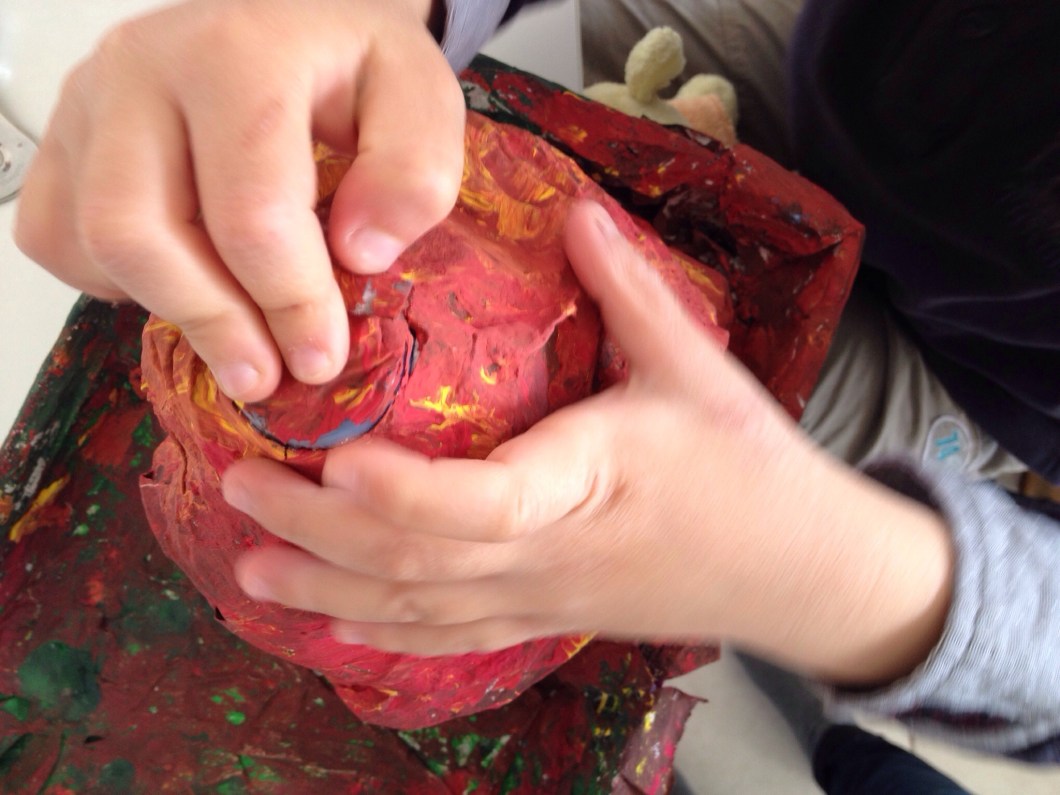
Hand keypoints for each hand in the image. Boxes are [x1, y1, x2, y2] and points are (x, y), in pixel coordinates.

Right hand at [15, 0, 462, 401]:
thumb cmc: (350, 60)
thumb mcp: (419, 95)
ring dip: (167, 308)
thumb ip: (414, 169)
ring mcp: (88, 102)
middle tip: (267, 376)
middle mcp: (140, 69)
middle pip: (138, 230)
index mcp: (238, 56)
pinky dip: (112, 282)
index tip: (321, 357)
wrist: (288, 13)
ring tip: (238, 336)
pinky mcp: (64, 136)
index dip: (287, 300)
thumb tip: (361, 253)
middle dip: (210, 322)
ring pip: (91, 241)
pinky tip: (183, 280)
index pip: (248, 209)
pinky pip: (56, 236)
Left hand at [223, 201, 953, 684]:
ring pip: (421, 610)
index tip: (333, 462)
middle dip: (320, 532)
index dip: (401, 495)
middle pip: (418, 561)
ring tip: (250, 568)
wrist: (801, 570)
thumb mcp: (697, 367)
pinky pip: (454, 639)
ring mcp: (541, 599)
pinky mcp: (545, 619)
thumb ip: (629, 288)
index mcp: (585, 485)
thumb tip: (574, 208)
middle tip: (238, 485)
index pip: (479, 506)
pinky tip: (334, 630)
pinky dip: (386, 636)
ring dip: (329, 592)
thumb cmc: (749, 467)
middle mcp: (548, 555)